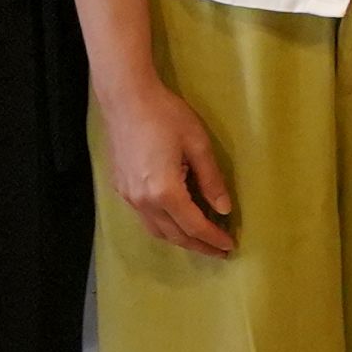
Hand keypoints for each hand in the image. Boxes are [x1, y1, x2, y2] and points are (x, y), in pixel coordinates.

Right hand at [94, 73, 238, 256]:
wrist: (126, 99)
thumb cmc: (166, 116)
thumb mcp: (198, 145)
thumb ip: (211, 180)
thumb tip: (224, 209)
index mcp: (164, 191)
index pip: (194, 225)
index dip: (213, 238)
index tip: (229, 246)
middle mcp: (143, 201)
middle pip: (174, 235)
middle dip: (198, 245)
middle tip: (219, 251)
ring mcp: (128, 197)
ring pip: (156, 230)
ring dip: (180, 239)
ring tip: (201, 241)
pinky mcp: (121, 188)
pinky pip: (145, 218)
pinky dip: (164, 226)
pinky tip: (176, 221)